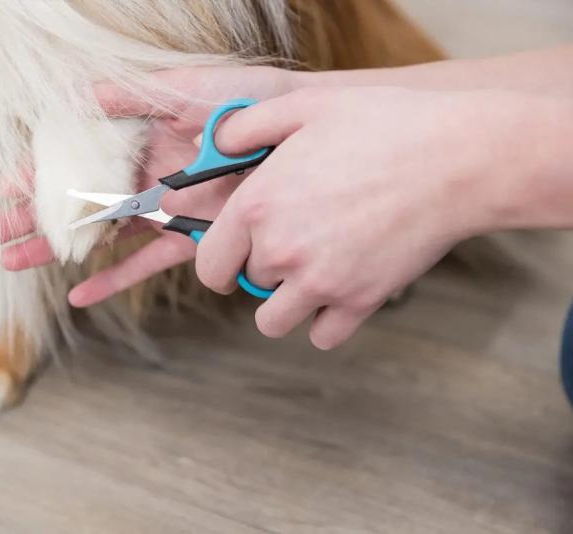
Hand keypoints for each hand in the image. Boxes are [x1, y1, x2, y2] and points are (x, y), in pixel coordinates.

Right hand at [0, 66, 303, 304]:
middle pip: (78, 201)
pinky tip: (80, 297)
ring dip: (58, 249)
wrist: (304, 134)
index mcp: (140, 139)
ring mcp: (165, 211)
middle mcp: (145, 177)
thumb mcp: (191, 88)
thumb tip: (81, 95)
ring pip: (100, 235)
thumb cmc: (251, 102)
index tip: (6, 187)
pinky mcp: (192, 239)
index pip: (78, 159)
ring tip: (13, 262)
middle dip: (34, 217)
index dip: (41, 173)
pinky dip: (114, 280)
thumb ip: (136, 94)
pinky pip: (147, 263)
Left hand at [195, 86, 541, 347]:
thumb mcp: (304, 107)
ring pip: (274, 321)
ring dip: (285, 302)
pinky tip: (339, 290)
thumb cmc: (381, 124)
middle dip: (263, 266)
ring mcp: (320, 282)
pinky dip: (326, 321)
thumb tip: (210, 146)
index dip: (217, 262)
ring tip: (311, 271)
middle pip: (248, 284)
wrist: (456, 158)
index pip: (209, 265)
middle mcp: (280, 251)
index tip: (231, 257)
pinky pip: (323, 336)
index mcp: (256, 207)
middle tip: (295, 238)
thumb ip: (245, 127)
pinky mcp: (360, 301)